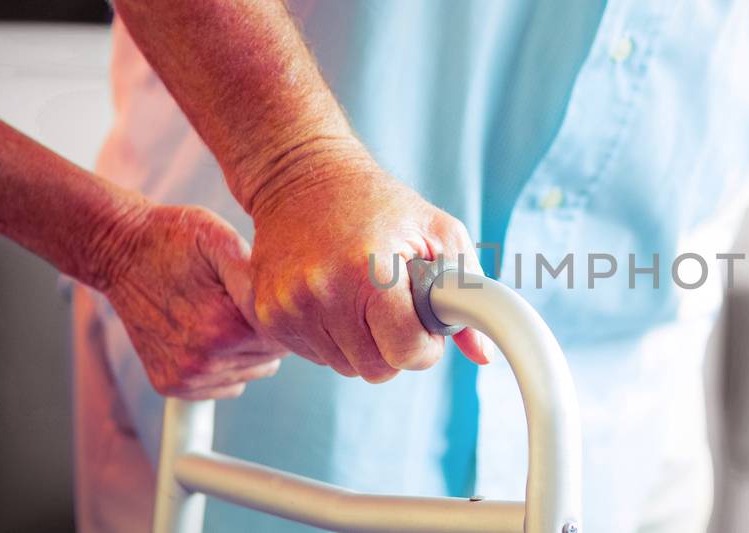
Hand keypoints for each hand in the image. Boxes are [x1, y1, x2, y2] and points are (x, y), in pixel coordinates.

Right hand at [97, 204, 286, 398]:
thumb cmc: (174, 240)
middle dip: (263, 331)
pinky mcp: (171, 384)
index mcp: (224, 328)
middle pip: (270, 358)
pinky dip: (224, 364)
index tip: (263, 293)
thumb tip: (282, 307)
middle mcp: (204, 361)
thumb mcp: (220, 240)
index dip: (280, 313)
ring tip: (220, 314)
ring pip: (250, 373)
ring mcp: (185, 377)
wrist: (118, 251)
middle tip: (237, 300)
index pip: (284, 339)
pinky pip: (225, 385)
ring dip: (245, 349)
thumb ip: (255, 278)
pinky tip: (205, 333)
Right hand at [246, 144, 488, 382]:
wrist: (301, 175)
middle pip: (377, 370)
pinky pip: (315, 357)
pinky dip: (331, 338)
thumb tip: (481, 353)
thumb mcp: (439, 231)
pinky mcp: (267, 315)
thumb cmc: (378, 202)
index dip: (425, 345)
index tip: (424, 324)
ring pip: (345, 367)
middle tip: (394, 307)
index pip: (407, 354)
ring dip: (362, 343)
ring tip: (361, 296)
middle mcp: (322, 293)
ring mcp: (289, 307)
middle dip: (394, 347)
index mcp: (370, 271)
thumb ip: (470, 292)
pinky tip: (334, 299)